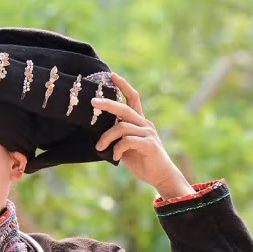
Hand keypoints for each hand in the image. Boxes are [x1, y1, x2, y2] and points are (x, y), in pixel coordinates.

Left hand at [92, 73, 195, 196]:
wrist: (160, 176)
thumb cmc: (140, 160)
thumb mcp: (124, 146)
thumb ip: (116, 137)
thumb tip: (95, 133)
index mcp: (139, 121)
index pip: (133, 98)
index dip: (123, 85)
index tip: (111, 75)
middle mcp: (145, 124)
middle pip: (124, 109)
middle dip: (107, 103)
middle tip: (92, 102)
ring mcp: (148, 133)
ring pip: (122, 127)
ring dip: (106, 137)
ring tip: (99, 147)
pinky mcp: (149, 145)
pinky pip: (127, 141)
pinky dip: (117, 149)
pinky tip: (115, 157)